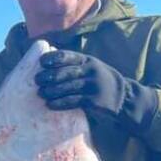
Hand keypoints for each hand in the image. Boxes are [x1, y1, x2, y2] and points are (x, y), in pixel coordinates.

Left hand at [35, 50, 157, 134]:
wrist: (123, 97)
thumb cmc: (100, 82)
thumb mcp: (92, 68)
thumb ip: (75, 66)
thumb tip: (48, 66)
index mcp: (88, 60)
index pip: (69, 56)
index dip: (54, 58)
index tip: (41, 62)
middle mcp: (91, 71)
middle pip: (66, 72)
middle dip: (49, 76)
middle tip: (36, 80)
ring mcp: (93, 86)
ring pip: (68, 87)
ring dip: (51, 91)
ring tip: (40, 93)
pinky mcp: (94, 101)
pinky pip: (73, 101)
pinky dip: (60, 103)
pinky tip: (50, 104)